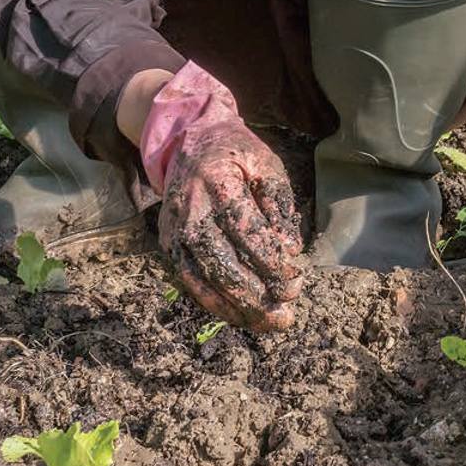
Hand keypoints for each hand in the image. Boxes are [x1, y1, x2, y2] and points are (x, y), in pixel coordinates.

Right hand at [143, 64, 303, 330]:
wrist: (189, 143)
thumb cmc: (237, 155)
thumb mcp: (267, 165)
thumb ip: (280, 206)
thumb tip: (291, 250)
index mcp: (217, 182)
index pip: (246, 233)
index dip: (272, 263)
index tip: (296, 280)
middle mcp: (189, 210)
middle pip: (222, 265)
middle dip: (258, 294)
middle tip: (288, 310)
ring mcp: (174, 231)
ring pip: (203, 281)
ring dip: (238, 309)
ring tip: (270, 322)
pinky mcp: (168, 246)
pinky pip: (190, 283)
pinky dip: (216, 305)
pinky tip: (243, 316)